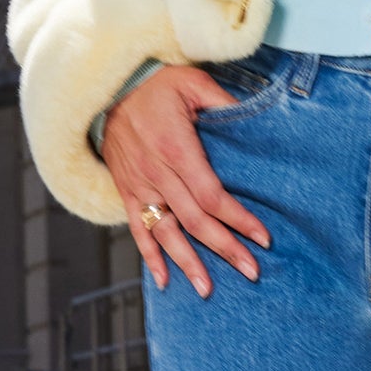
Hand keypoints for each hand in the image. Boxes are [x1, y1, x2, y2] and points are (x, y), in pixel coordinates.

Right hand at [101, 63, 271, 298]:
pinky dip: (149, 256)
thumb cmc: (157, 81)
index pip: (212, 195)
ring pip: (165, 232)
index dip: (238, 219)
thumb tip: (259, 121)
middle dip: (225, 249)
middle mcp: (156, 172)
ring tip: (207, 290)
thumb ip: (225, 105)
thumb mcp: (195, 82)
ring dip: (188, 263)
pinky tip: (164, 281)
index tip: (263, 239)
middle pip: (195, 220)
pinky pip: (136, 228)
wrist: (107, 82)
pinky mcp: (125, 188)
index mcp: (176, 147)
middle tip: (251, 272)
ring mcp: (138, 183)